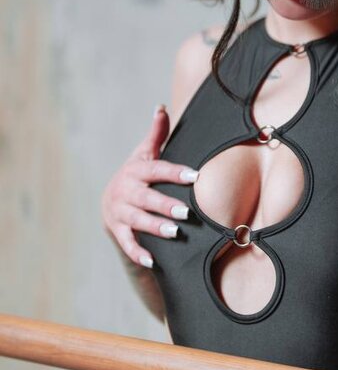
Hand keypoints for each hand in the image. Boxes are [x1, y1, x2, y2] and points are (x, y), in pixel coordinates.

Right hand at [100, 105, 198, 268]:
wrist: (110, 202)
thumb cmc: (136, 176)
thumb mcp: (143, 154)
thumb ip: (156, 134)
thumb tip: (161, 107)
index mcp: (135, 171)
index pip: (157, 171)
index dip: (175, 173)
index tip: (195, 176)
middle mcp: (125, 191)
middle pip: (145, 199)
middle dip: (164, 205)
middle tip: (185, 212)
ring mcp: (119, 212)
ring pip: (137, 221)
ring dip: (155, 227)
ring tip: (174, 233)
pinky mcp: (116, 230)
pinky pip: (126, 242)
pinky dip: (137, 252)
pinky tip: (152, 261)